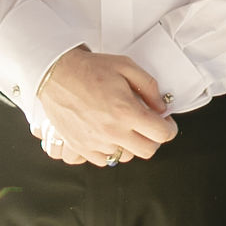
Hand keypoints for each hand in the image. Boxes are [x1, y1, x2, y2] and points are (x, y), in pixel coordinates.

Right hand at [35, 47, 176, 164]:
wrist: (56, 74)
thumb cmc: (89, 68)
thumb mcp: (126, 66)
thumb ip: (149, 87)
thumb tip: (160, 107)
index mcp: (125, 111)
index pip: (161, 134)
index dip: (169, 128)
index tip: (166, 123)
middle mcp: (112, 131)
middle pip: (147, 150)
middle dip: (153, 138)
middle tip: (148, 126)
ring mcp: (95, 142)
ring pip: (126, 156)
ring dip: (130, 144)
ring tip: (124, 126)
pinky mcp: (81, 147)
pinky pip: (105, 160)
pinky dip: (110, 150)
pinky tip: (108, 133)